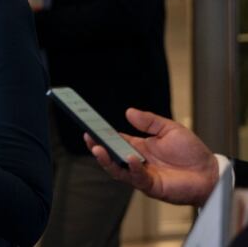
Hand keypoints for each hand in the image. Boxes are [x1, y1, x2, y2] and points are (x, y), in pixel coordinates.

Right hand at [85, 108, 218, 206]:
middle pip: (110, 155)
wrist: (209, 173)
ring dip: (106, 160)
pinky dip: (132, 168)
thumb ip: (149, 122)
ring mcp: (142, 175)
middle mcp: (136, 161)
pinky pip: (137, 178)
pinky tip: (130, 158)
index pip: (114, 140)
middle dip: (97, 146)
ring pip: (117, 169)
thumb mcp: (170, 129)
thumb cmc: (191, 152)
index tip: (90, 124)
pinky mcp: (151, 186)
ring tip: (98, 149)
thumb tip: (129, 112)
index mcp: (138, 147)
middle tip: (88, 136)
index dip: (102, 133)